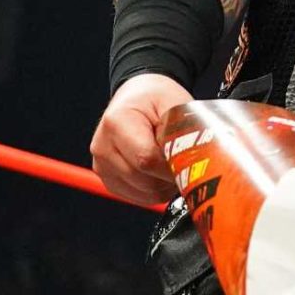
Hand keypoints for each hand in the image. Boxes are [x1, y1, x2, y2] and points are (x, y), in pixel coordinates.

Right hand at [91, 73, 192, 205]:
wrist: (137, 96)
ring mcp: (102, 165)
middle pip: (146, 181)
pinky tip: (161, 172)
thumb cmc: (156, 99)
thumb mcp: (174, 104)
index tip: (190, 157)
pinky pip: (140, 197)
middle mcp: (102, 146)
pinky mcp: (107, 179)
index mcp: (116, 123)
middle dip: (172, 175)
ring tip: (172, 161)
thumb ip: (182, 133)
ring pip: (145, 193)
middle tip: (183, 158)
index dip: (174, 165)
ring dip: (166, 184)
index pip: (147, 159)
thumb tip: (193, 163)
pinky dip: (157, 190)